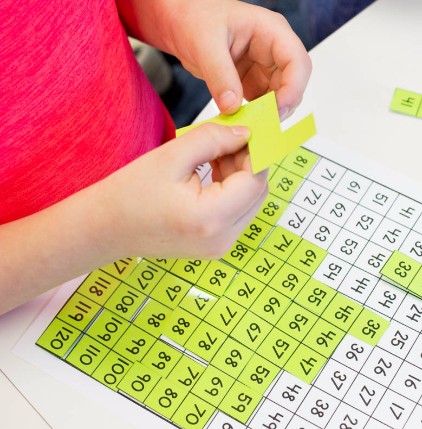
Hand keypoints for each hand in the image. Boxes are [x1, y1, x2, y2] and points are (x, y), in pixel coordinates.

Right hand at [93, 123, 267, 258]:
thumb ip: (212, 140)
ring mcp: (220, 247)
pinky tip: (214, 169)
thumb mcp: (171, 156)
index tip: (246, 129)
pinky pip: (237, 212)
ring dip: (241, 174)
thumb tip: (245, 134)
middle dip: (248, 161)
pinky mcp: (216, 246)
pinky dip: (232, 189)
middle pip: (257, 192)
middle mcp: (222, 239)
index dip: (255, 151)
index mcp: (210, 218)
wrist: (104, 229)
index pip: (254, 180)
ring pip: (250, 201)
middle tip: (230, 136)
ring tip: (217, 151)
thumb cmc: (129, 193)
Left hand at [119, 0, 311, 116]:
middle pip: (293, 84)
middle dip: (281, 106)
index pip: (298, 62)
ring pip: (281, 98)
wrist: (179, 20)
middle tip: (261, 124)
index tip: (279, 109)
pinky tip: (241, 121)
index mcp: (271, 31)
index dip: (294, 88)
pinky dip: (255, 116)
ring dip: (268, 114)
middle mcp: (274, 50)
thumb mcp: (204, 43)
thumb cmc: (194, 16)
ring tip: (248, 125)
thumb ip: (219, 75)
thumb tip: (232, 107)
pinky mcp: (254, 82)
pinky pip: (263, 104)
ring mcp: (265, 67)